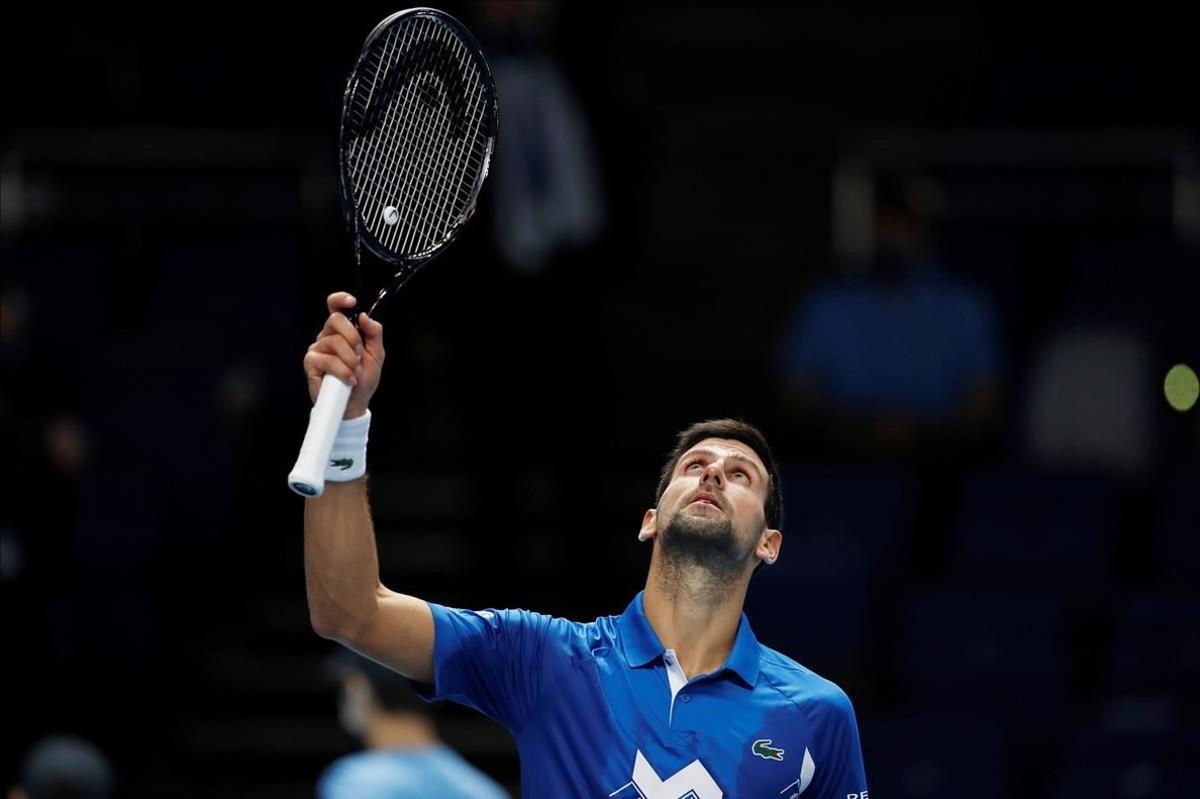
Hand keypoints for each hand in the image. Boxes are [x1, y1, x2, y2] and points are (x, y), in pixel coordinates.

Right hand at [303, 292, 385, 418]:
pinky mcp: (311, 363)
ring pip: (334, 341)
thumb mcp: (376, 354)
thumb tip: (364, 316)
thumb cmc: (363, 379)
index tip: (352, 302)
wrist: (355, 403)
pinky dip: (342, 371)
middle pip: (336, 319)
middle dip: (353, 337)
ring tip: (354, 372)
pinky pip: (328, 359)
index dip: (340, 299)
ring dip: (350, 359)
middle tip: (359, 354)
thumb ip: (373, 333)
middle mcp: (327, 336)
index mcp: (342, 331)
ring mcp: (317, 349)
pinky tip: (348, 380)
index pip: (335, 308)